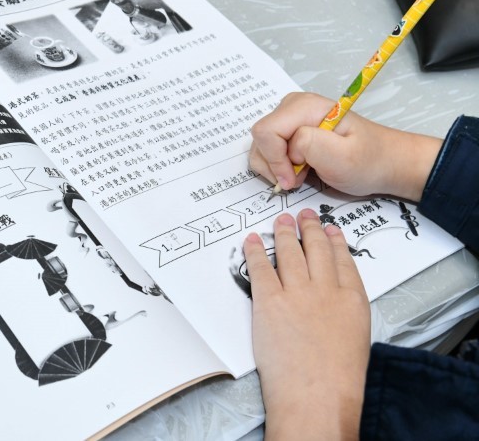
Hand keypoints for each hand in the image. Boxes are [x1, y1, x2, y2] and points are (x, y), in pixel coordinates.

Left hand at [245, 210, 370, 440]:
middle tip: (304, 215)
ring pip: (290, 253)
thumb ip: (345, 315)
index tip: (331, 229)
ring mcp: (297, 293)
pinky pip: (260, 268)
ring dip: (284, 233)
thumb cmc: (339, 379)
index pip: (344, 262)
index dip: (336, 242)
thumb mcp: (356, 339)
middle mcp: (326, 290)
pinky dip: (255, 251)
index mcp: (353, 301)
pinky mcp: (269, 302)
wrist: (317, 394)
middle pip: (318, 250)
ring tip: (281, 220)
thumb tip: (334, 308)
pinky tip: (252, 240)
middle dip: (310, 229)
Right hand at [249, 92, 441, 199]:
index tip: (293, 179)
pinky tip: (300, 170)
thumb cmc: (369, 161)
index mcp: (306, 107)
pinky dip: (278, 166)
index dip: (274, 159)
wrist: (386, 163)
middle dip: (274, 164)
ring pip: (261, 145)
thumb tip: (288, 146)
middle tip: (299, 178)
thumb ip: (311, 144)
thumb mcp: (344, 157)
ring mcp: (290, 117)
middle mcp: (293, 106)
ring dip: (275, 167)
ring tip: (302, 174)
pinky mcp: (290, 130)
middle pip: (260, 137)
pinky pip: (268, 149)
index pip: (266, 131)